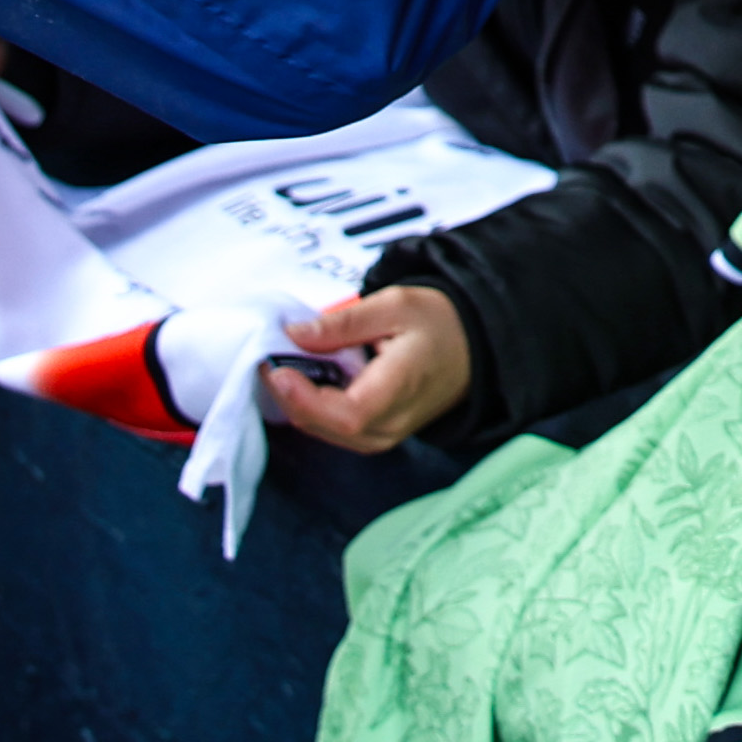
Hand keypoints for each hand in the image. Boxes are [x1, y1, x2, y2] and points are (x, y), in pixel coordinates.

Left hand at [273, 285, 474, 450]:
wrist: (474, 346)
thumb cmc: (438, 323)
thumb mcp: (394, 305)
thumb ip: (343, 323)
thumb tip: (294, 333)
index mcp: (401, 391)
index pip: (347, 414)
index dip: (304, 397)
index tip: (275, 368)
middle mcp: (391, 425)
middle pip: (327, 426)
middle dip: (289, 396)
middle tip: (267, 360)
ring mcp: (384, 436)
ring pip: (324, 432)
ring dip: (296, 403)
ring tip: (281, 367)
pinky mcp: (376, 435)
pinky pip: (334, 429)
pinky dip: (311, 408)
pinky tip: (302, 382)